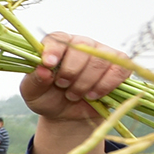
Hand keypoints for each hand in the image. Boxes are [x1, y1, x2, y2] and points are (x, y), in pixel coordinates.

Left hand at [22, 31, 137, 153]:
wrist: (68, 115)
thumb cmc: (49, 98)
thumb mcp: (33, 94)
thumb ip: (34, 81)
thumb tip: (42, 69)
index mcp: (58, 45)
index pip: (57, 38)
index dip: (54, 50)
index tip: (49, 64)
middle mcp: (82, 44)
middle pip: (82, 48)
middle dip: (71, 72)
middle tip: (63, 86)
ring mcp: (103, 53)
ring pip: (100, 61)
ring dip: (86, 82)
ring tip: (75, 95)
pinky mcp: (119, 65)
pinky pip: (119, 69)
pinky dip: (105, 85)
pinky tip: (93, 95)